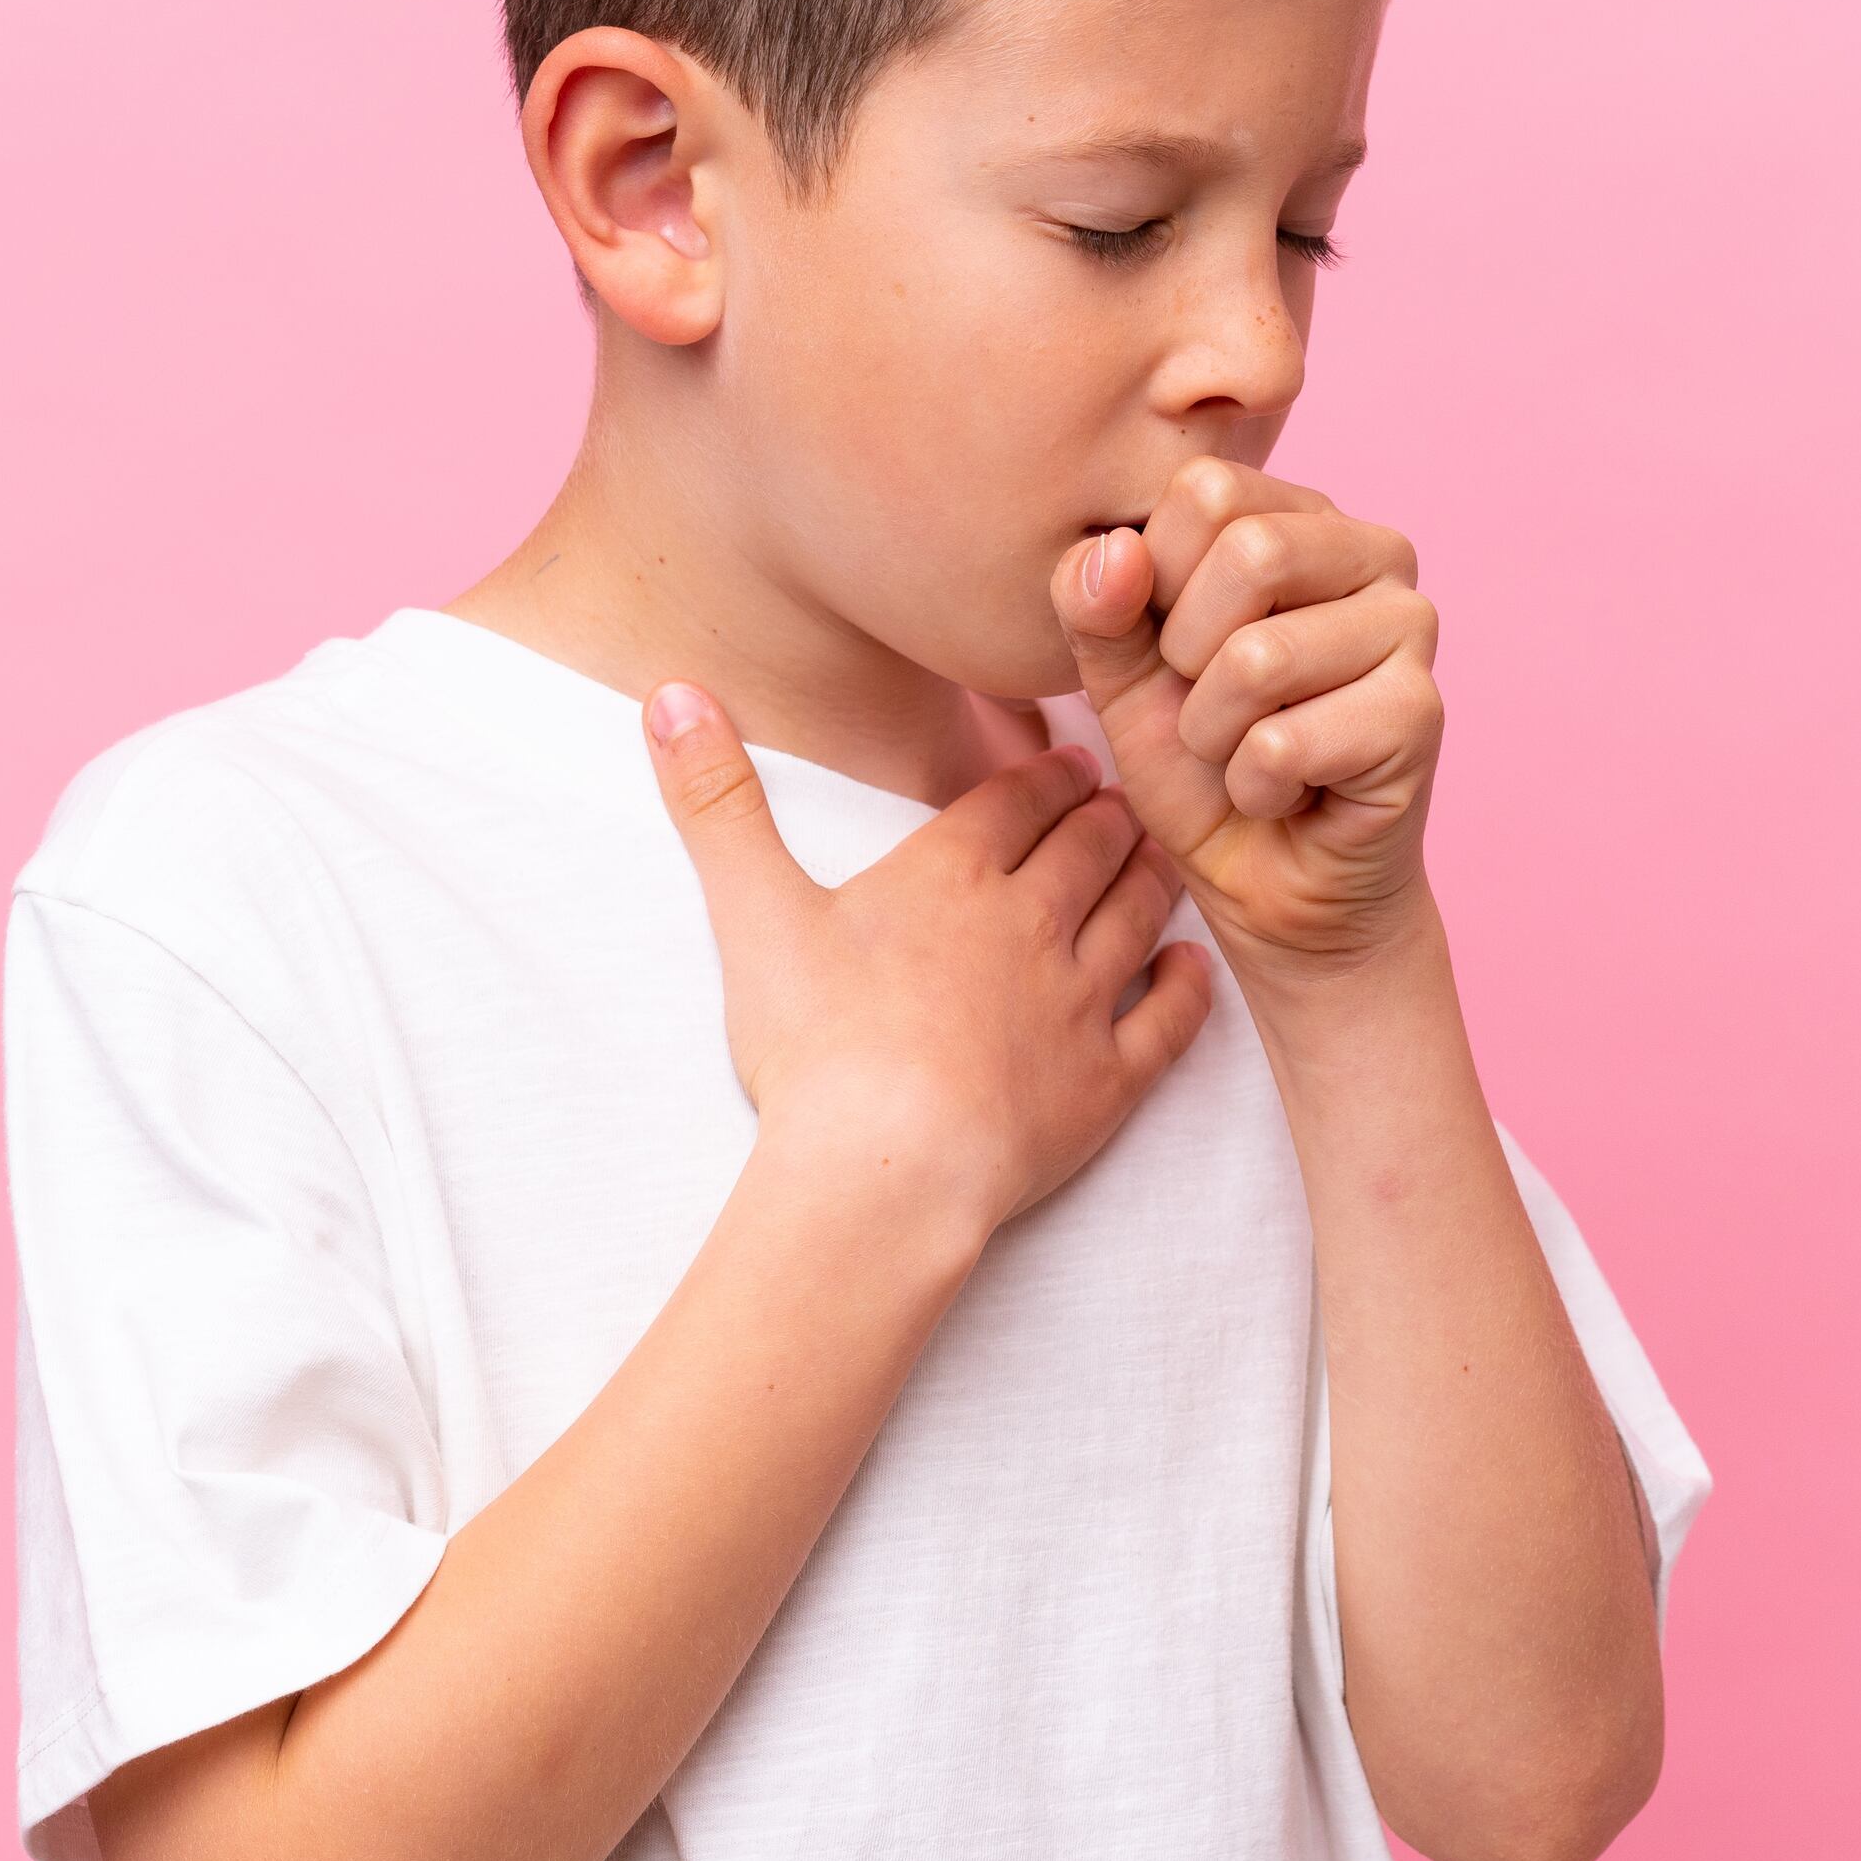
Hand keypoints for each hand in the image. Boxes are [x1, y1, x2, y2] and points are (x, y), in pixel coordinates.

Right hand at [644, 681, 1215, 1250]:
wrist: (885, 1168)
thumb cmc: (814, 1044)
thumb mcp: (751, 910)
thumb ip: (717, 801)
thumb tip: (667, 692)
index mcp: (951, 875)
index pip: (1015, 802)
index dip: (1045, 779)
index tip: (1071, 763)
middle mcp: (1031, 922)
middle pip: (1087, 849)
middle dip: (1107, 819)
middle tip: (1125, 803)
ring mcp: (1078, 1002)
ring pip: (1136, 917)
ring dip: (1151, 882)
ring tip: (1161, 859)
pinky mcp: (1107, 1082)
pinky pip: (1166, 1024)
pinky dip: (1186, 991)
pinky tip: (1193, 971)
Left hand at [1052, 459, 1443, 972]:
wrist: (1270, 885)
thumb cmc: (1202, 766)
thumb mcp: (1121, 676)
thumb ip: (1095, 604)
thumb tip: (1113, 549)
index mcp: (1300, 516)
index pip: (1206, 488)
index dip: (1155, 580)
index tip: (1175, 647)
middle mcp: (1375, 552)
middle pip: (1249, 553)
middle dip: (1189, 658)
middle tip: (1212, 708)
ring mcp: (1412, 628)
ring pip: (1262, 657)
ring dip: (1217, 735)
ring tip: (1247, 755)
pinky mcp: (1421, 713)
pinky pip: (1287, 740)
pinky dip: (1256, 785)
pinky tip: (1288, 793)